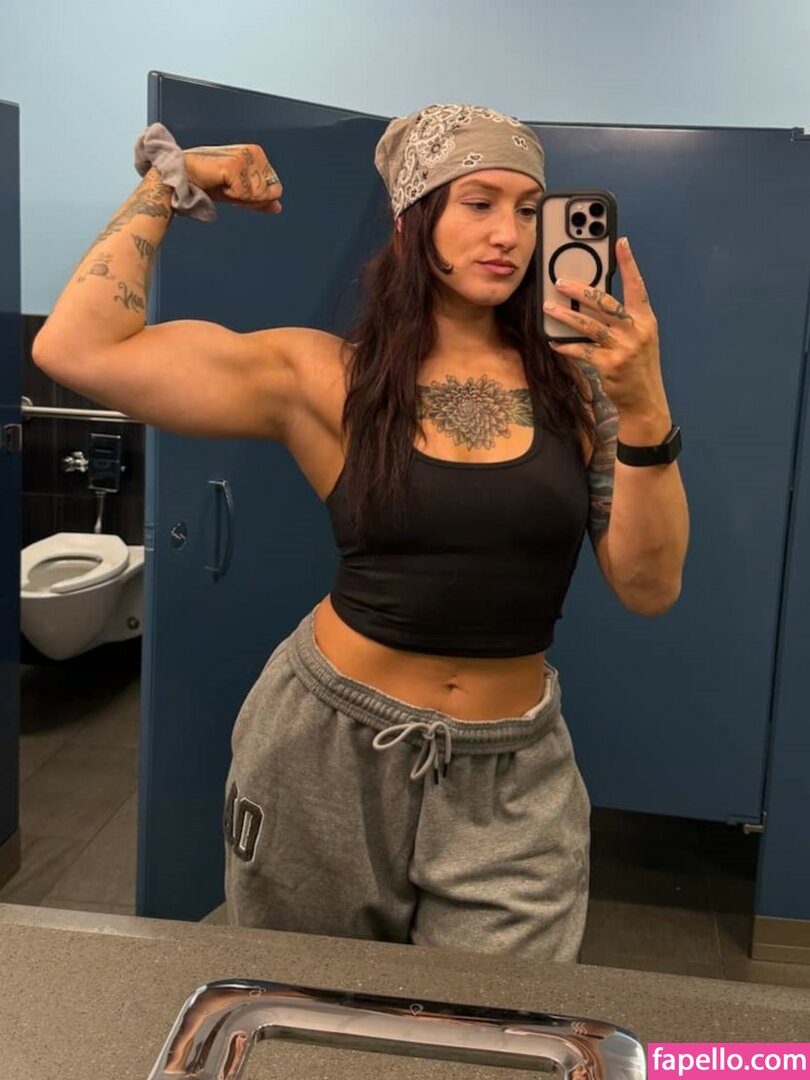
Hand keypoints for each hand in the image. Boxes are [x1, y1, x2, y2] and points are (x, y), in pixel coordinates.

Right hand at [182, 143, 282, 213]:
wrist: (183, 177)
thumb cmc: (206, 181)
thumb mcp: (239, 193)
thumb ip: (259, 199)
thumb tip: (278, 206)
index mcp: (256, 154)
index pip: (275, 189)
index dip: (257, 198)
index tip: (236, 189)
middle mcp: (253, 152)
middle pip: (269, 193)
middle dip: (249, 198)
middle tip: (227, 187)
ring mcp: (244, 157)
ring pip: (258, 195)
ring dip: (239, 197)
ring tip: (222, 184)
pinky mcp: (235, 165)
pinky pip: (245, 195)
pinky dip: (232, 196)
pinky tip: (218, 183)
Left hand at [543, 237, 665, 417]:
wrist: (645, 400)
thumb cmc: (638, 365)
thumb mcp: (639, 338)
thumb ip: (622, 319)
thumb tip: (591, 300)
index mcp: (645, 319)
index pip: (638, 286)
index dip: (629, 263)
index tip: (621, 242)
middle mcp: (636, 331)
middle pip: (606, 303)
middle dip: (581, 290)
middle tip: (560, 282)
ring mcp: (624, 348)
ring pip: (590, 325)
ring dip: (566, 316)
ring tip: (548, 308)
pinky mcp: (610, 365)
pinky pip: (582, 351)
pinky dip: (566, 346)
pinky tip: (554, 342)